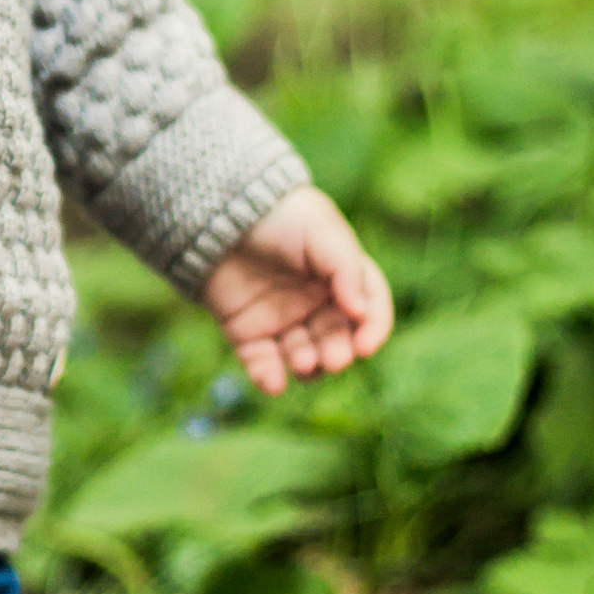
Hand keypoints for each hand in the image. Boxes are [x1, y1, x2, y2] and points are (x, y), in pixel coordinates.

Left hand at [199, 188, 392, 400]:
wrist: (220, 210)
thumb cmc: (280, 213)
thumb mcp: (323, 230)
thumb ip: (346, 269)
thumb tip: (360, 312)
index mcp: (341, 277)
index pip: (370, 309)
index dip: (374, 329)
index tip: (366, 345)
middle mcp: (315, 302)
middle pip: (337, 338)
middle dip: (338, 353)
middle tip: (333, 359)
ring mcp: (281, 319)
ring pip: (303, 356)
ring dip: (308, 365)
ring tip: (303, 362)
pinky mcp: (247, 331)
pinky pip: (261, 362)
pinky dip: (267, 377)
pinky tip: (273, 384)